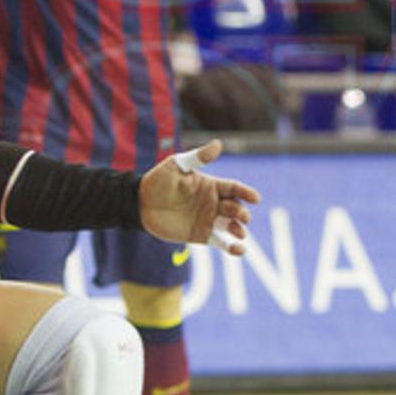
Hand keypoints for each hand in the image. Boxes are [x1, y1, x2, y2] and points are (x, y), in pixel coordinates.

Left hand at [138, 140, 259, 254]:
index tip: (255, 198)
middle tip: (241, 216)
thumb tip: (218, 143)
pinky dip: (232, 247)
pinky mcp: (201, 235)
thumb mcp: (178, 165)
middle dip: (241, 212)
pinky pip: (221, 242)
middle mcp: (213, 203)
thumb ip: (199, 157)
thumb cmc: (159, 180)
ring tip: (239, 233)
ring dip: (239, 230)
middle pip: (235, 207)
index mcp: (211, 185)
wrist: (140, 203)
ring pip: (231, 226)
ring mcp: (208, 220)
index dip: (246, 193)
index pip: (234, 188)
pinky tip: (239, 250)